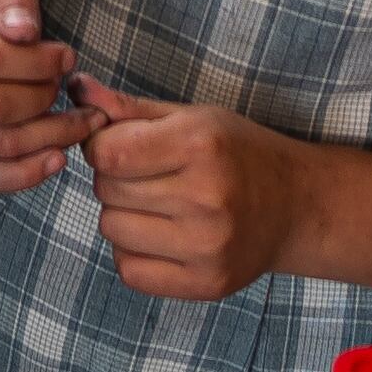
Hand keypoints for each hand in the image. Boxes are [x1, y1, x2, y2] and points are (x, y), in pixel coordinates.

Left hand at [79, 82, 300, 302]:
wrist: (297, 205)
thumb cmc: (237, 153)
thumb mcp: (191, 117)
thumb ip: (128, 108)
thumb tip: (74, 88)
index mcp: (200, 146)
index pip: (108, 153)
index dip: (101, 146)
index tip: (120, 146)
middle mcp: (206, 198)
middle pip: (107, 191)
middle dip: (114, 179)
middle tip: (148, 175)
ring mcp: (207, 247)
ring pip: (112, 231)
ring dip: (122, 215)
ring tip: (157, 204)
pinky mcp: (206, 283)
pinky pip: (129, 271)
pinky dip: (133, 253)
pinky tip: (162, 235)